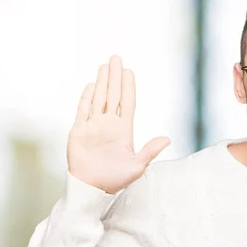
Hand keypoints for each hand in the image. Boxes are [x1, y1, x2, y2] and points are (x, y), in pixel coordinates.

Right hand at [67, 55, 170, 193]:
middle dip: (115, 77)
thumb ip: (150, 151)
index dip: (129, 87)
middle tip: (116, 57)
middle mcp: (109, 125)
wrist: (92, 189)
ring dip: (102, 82)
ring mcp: (93, 126)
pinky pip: (83, 110)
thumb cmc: (115, 180)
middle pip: (113, 95)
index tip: (129, 71)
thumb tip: (168, 138)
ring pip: (99, 98)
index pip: (127, 103)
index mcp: (124, 131)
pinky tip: (92, 85)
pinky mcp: (79, 131)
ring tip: (105, 65)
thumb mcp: (137, 166)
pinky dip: (87, 97)